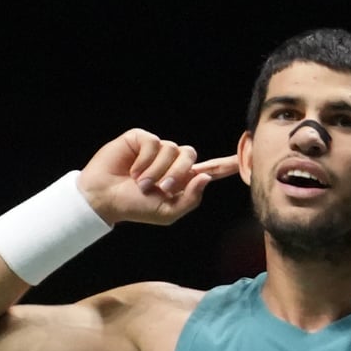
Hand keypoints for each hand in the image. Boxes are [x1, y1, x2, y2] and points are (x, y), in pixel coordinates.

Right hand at [76, 128, 238, 224]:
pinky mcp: (141, 138)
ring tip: (141, 182)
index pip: (210, 169)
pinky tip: (132, 169)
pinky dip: (145, 160)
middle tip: (160, 188)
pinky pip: (154, 142)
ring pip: (172, 149)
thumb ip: (190, 199)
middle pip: (190, 156)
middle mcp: (172, 161)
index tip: (245, 156)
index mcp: (182, 179)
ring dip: (157, 170)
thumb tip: (205, 178)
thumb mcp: (167, 212)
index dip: (227, 164)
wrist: (105, 199)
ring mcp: (157, 148)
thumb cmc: (135, 207)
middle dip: (177, 173)